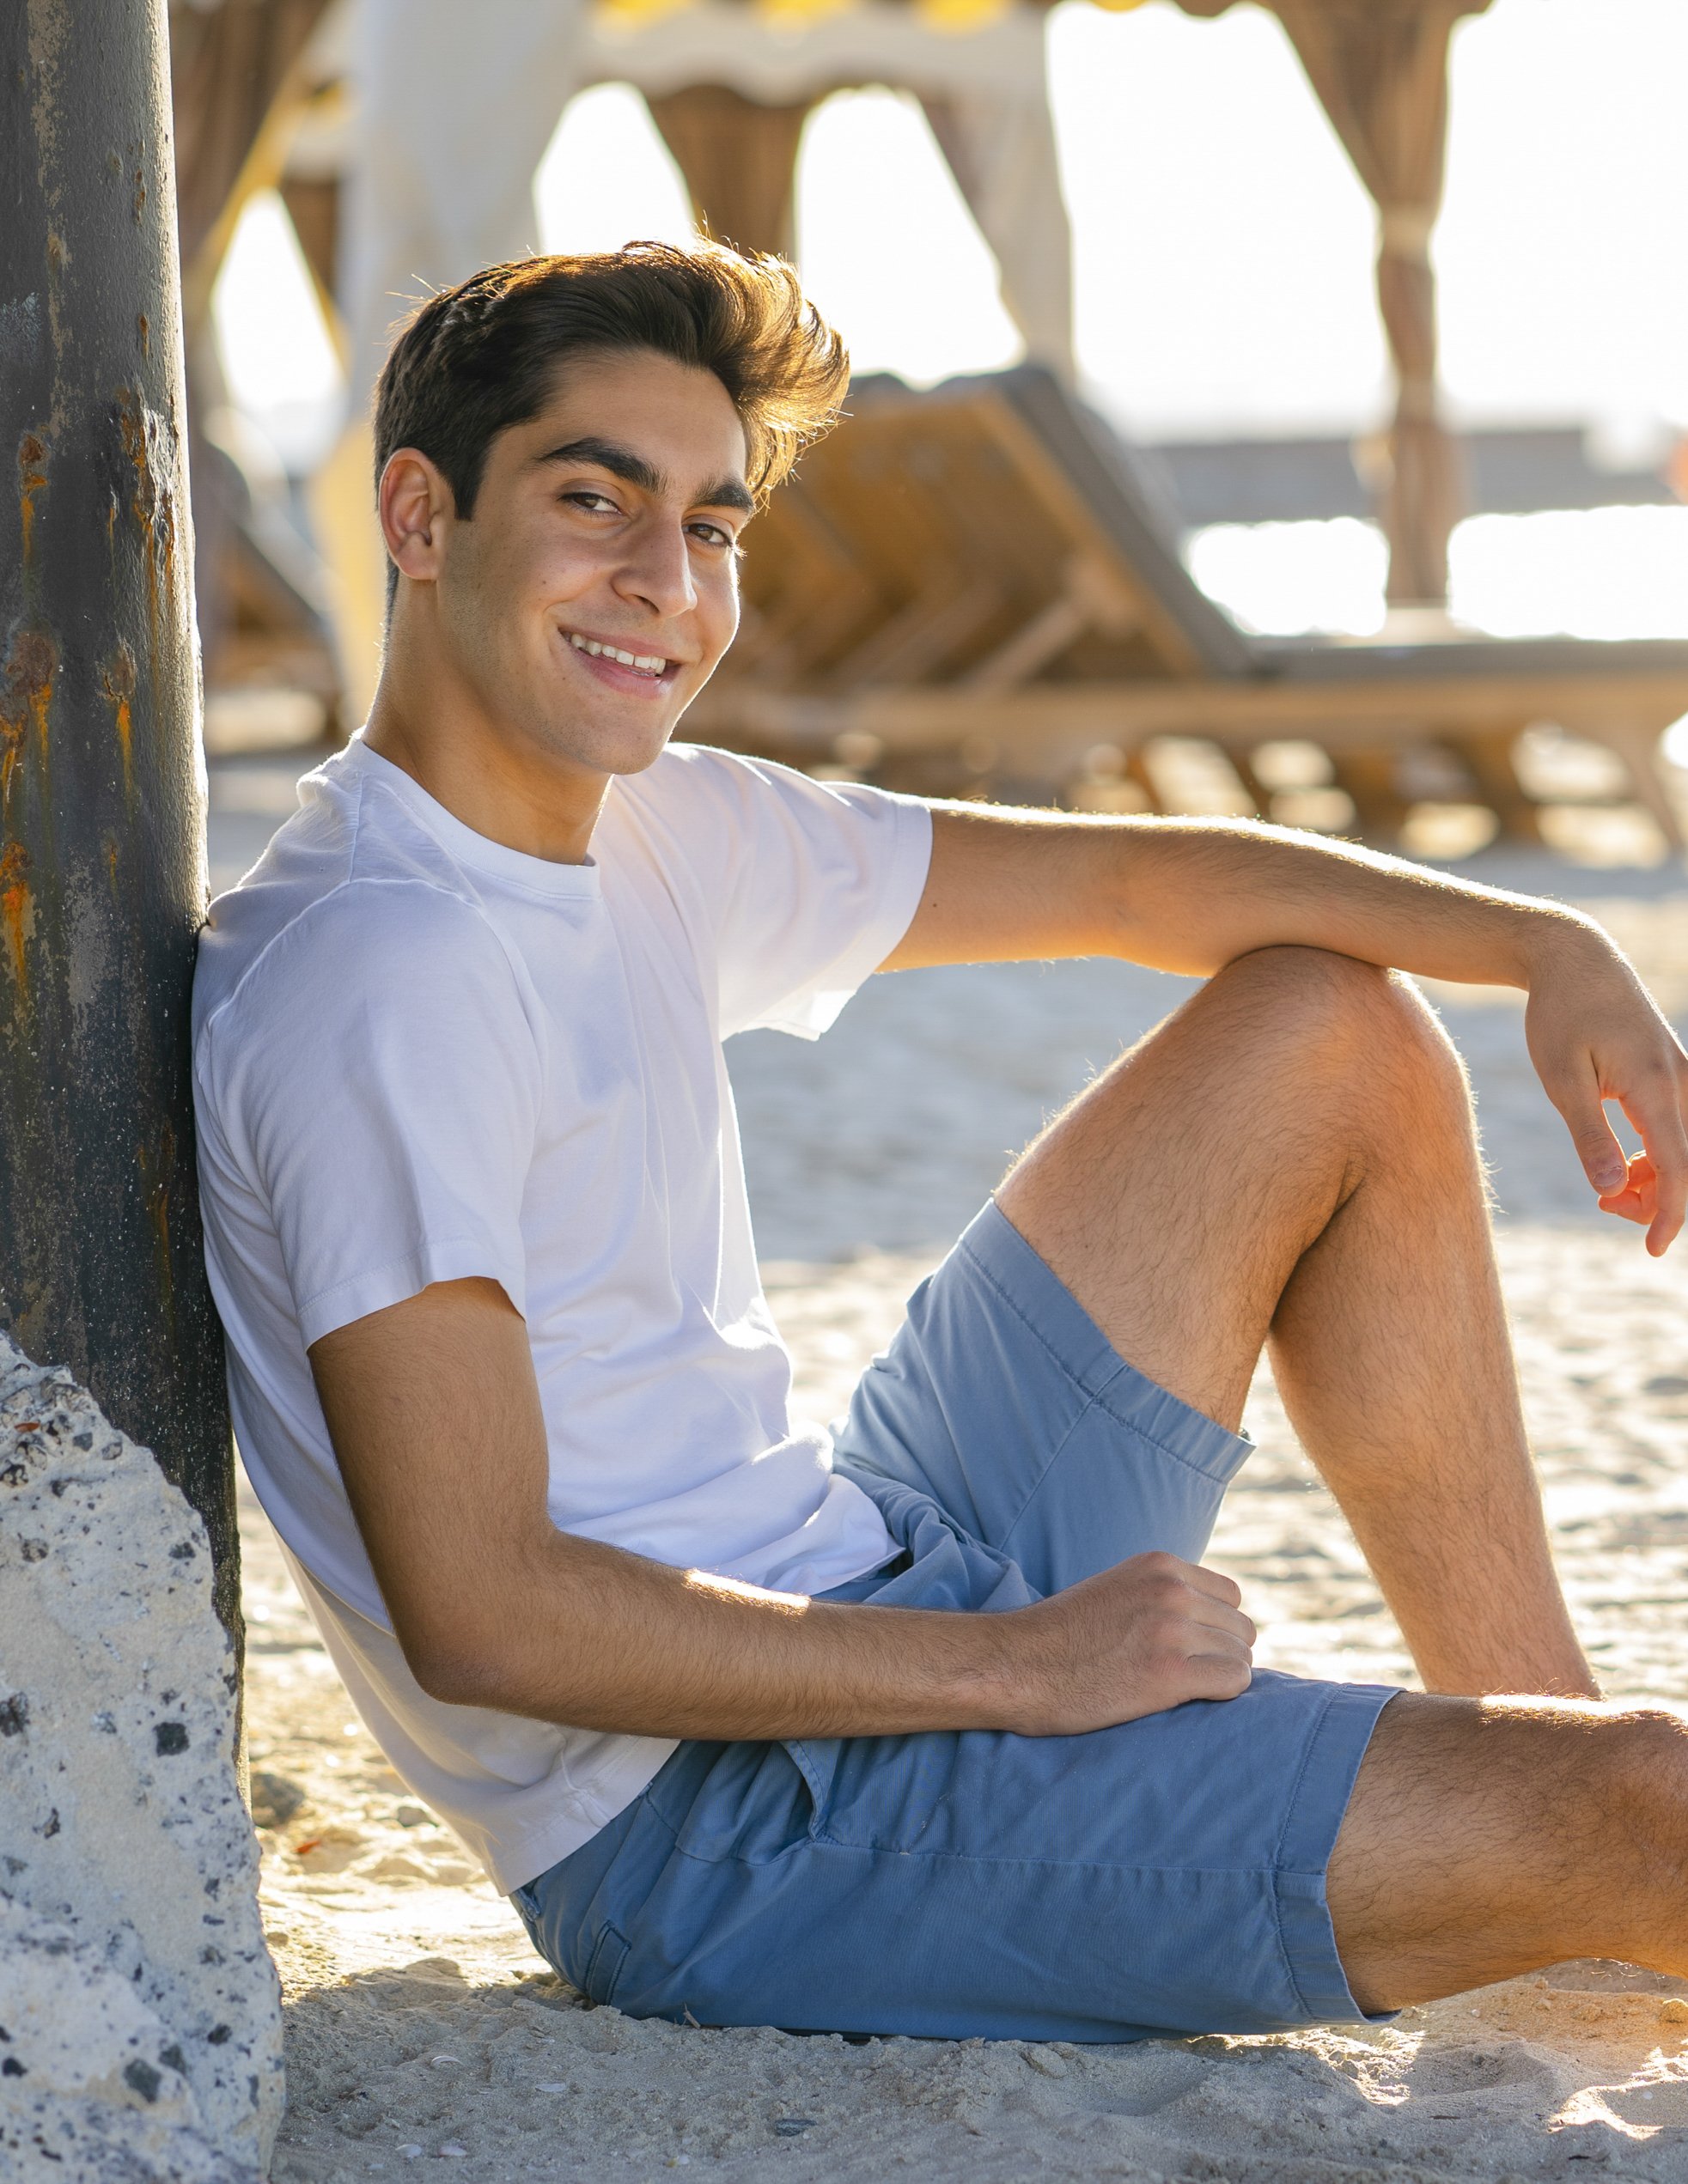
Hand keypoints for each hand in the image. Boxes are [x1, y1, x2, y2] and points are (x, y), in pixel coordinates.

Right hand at [998, 1550, 1254, 1736]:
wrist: (1014, 1665)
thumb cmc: (1058, 1637)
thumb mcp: (1114, 1590)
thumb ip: (1159, 1594)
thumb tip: (1207, 1620)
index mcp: (1159, 1565)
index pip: (1230, 1595)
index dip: (1215, 1627)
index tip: (1193, 1650)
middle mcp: (1171, 1590)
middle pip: (1241, 1626)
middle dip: (1222, 1654)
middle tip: (1189, 1677)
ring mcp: (1172, 1630)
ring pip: (1241, 1655)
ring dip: (1221, 1677)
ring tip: (1184, 1690)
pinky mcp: (1169, 1673)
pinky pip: (1235, 1681)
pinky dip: (1221, 1696)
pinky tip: (1189, 1700)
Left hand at [1522, 919, 1687, 1254]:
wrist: (1574, 958)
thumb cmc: (1559, 1014)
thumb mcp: (1561, 1078)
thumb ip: (1589, 1135)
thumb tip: (1614, 1188)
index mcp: (1654, 1086)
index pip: (1677, 1167)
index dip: (1669, 1214)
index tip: (1655, 1251)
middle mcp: (1679, 1081)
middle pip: (1685, 1162)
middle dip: (1654, 1199)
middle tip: (1603, 1207)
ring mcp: (1680, 1074)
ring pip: (1684, 1145)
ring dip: (1655, 1178)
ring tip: (1606, 1190)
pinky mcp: (1671, 1070)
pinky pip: (1677, 1125)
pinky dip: (1656, 1152)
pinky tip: (1621, 1161)